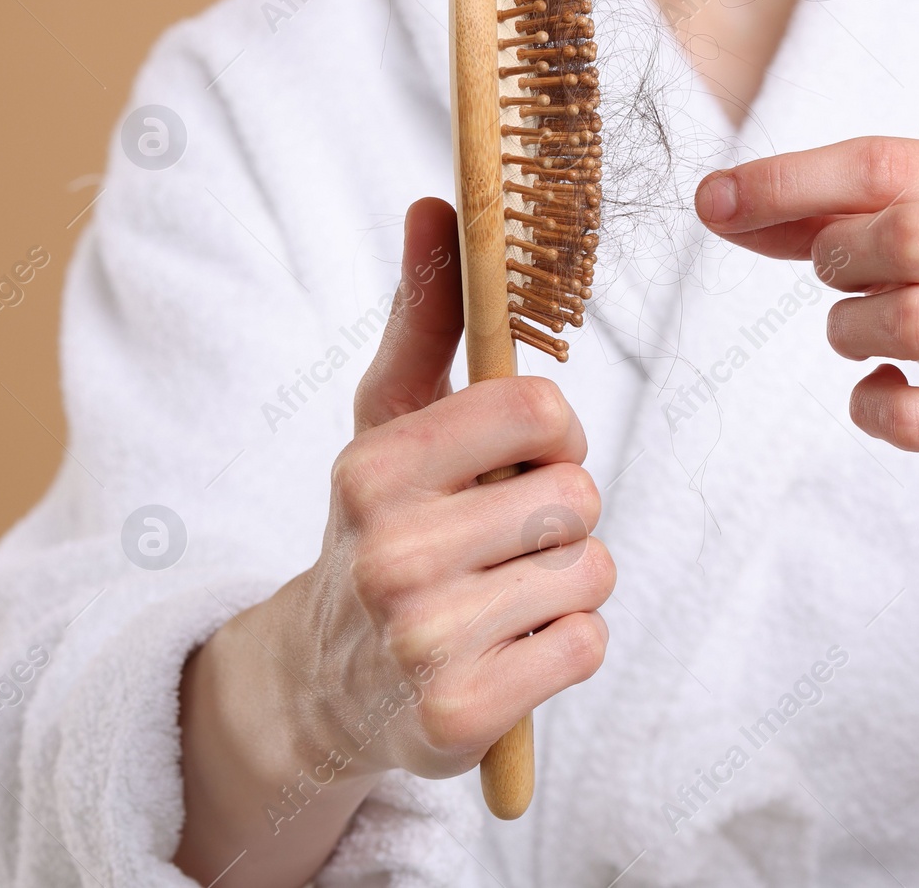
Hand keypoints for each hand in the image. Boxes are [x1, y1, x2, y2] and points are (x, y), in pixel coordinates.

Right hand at [177, 198, 613, 885]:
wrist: (325, 685)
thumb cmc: (382, 528)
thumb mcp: (389, 422)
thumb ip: (427, 316)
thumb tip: (437, 203)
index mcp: (373, 468)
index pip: (541, 409)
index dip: (554, 433)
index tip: (521, 459)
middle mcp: (389, 554)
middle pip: (578, 494)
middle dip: (560, 515)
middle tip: (500, 542)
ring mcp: (423, 641)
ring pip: (593, 569)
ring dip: (567, 581)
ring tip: (502, 595)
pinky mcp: (462, 715)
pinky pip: (588, 643)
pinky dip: (568, 644)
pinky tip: (509, 649)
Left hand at [695, 136, 918, 505]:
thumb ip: (834, 216)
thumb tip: (720, 201)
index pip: (887, 163)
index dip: (787, 181)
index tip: (713, 201)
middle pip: (906, 234)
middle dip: (839, 259)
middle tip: (839, 281)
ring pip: (911, 322)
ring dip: (849, 331)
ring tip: (862, 336)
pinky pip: (912, 418)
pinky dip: (869, 406)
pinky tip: (882, 390)